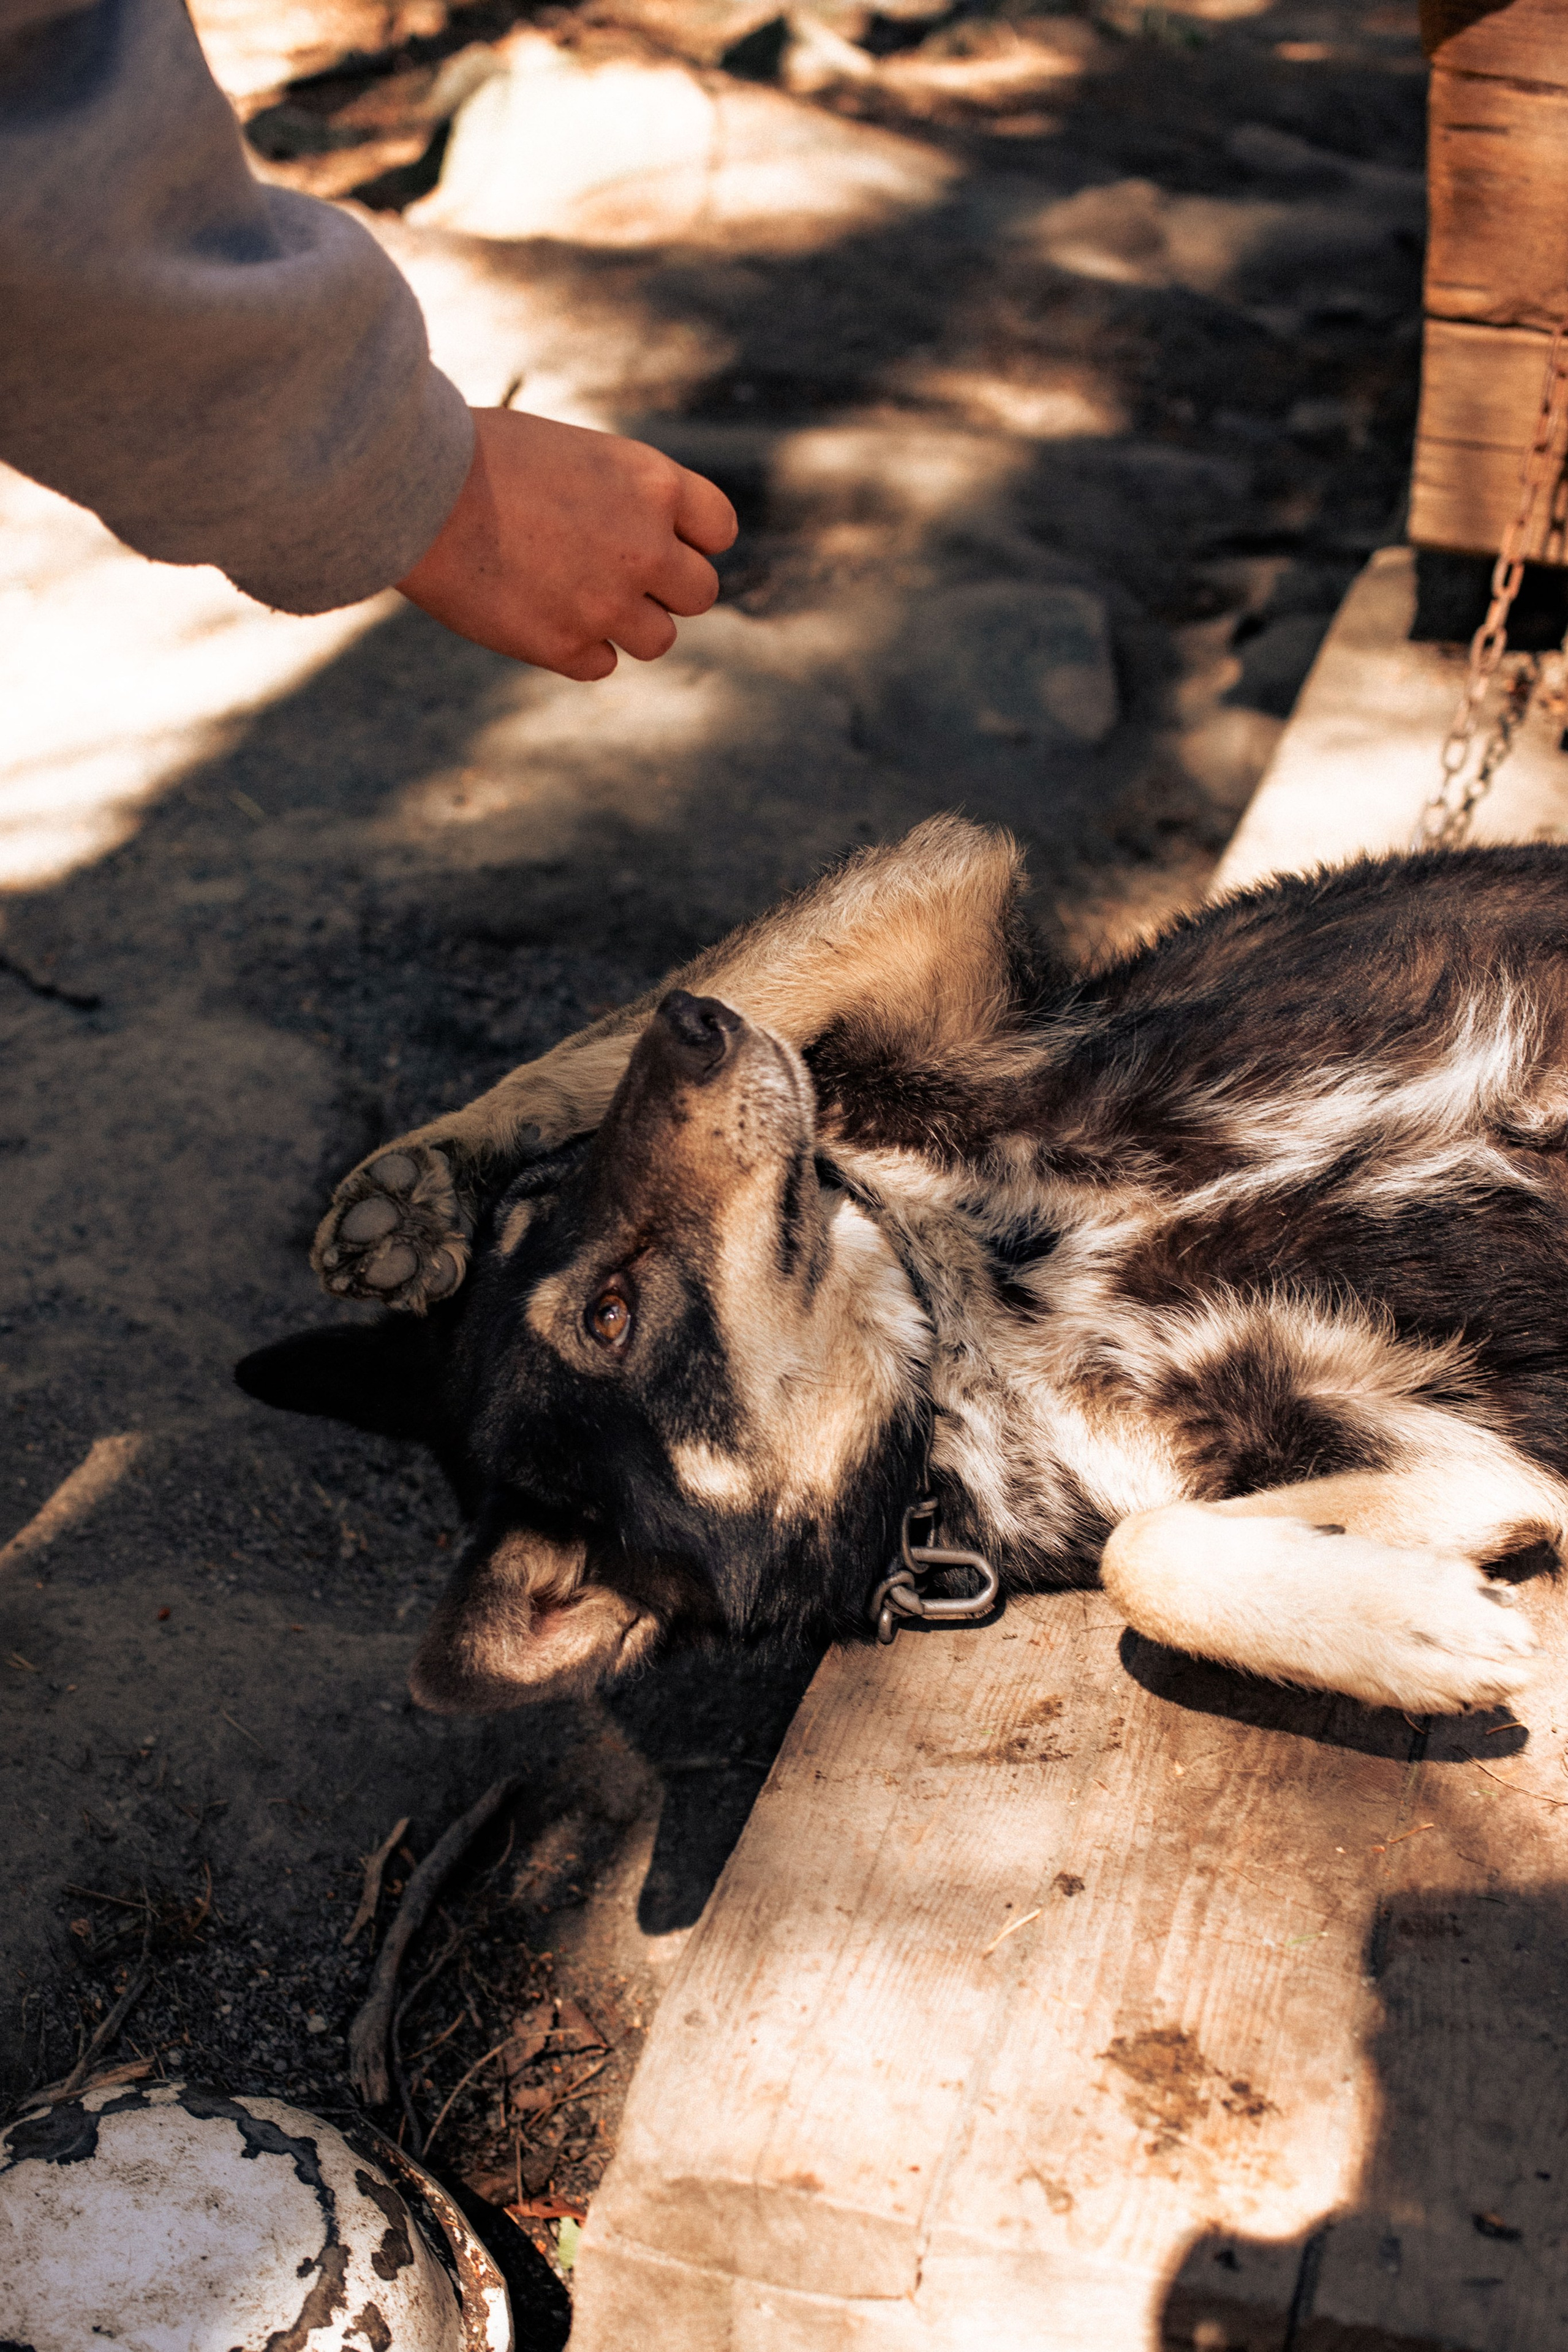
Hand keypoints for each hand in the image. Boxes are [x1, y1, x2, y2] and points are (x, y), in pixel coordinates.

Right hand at [396, 406, 737, 679]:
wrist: (412, 490)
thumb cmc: (479, 456)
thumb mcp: (572, 454)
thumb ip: (622, 497)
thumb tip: (651, 538)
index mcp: (651, 484)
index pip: (719, 530)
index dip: (692, 538)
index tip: (660, 538)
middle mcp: (644, 546)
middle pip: (699, 593)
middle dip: (664, 587)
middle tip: (614, 573)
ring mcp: (607, 602)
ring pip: (658, 639)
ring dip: (624, 624)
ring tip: (571, 593)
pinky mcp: (564, 647)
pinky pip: (601, 664)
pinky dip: (577, 648)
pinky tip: (536, 613)